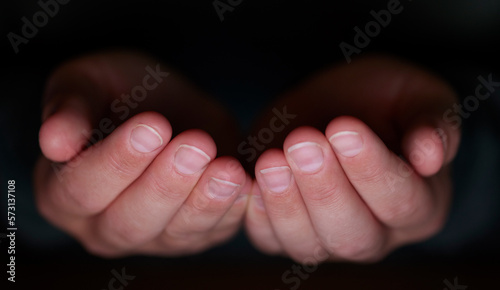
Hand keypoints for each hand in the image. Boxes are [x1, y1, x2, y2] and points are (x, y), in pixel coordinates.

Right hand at [34, 51, 250, 256]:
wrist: (163, 105)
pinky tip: (245, 183)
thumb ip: (68, 109)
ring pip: (176, 233)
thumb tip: (54, 142)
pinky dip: (232, 210)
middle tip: (195, 146)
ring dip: (204, 202)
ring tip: (228, 169)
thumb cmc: (117, 93)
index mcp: (63, 193)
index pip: (82, 188)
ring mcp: (152, 236)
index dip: (117, 161)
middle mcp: (103, 226)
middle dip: (166, 184)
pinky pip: (212, 231)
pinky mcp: (192, 234)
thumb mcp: (86, 83)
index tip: (153, 127)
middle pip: (130, 221)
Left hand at [245, 55, 460, 262]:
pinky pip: (269, 238)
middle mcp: (375, 234)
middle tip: (303, 142)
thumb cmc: (384, 101)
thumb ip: (434, 123)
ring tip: (271, 160)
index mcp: (419, 205)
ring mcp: (327, 237)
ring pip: (308, 244)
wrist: (338, 103)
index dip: (372, 169)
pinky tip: (249, 179)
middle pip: (353, 235)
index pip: (401, 202)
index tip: (344, 129)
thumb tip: (431, 155)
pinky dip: (257, 214)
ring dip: (286, 204)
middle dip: (324, 189)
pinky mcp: (286, 229)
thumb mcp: (418, 98)